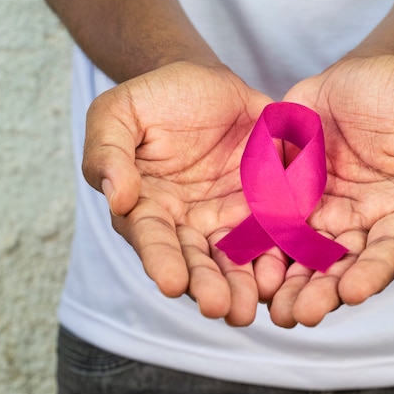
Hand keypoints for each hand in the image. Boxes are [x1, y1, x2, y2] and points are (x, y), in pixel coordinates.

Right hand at [82, 62, 275, 325]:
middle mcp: (188, 224)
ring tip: (251, 308)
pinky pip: (274, 233)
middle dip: (208, 286)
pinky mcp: (264, 206)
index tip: (170, 283)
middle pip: (197, 261)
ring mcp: (228, 218)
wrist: (205, 84)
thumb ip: (108, 153)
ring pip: (236, 259)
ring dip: (243, 285)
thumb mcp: (118, 114)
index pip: (152, 239)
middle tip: (221, 309)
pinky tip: (285, 275)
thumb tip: (118, 198)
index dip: (160, 261)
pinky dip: (279, 254)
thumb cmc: (155, 100)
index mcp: (148, 208)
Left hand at [270, 55, 393, 326]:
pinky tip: (242, 264)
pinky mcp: (287, 196)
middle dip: (320, 292)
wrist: (360, 75)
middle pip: (340, 266)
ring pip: (301, 256)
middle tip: (299, 315)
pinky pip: (271, 225)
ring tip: (269, 306)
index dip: (372, 272)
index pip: (388, 251)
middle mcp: (359, 221)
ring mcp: (321, 212)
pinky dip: (259, 247)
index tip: (354, 291)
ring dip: (286, 283)